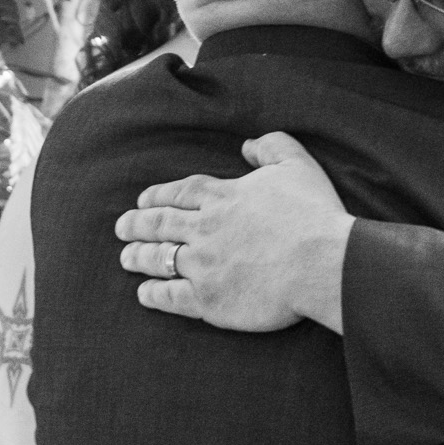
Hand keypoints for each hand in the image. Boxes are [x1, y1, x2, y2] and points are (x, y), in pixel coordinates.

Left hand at [114, 132, 352, 332]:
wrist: (322, 262)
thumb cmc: (314, 214)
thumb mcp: (297, 164)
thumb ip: (271, 146)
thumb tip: (247, 145)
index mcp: (222, 196)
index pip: (179, 193)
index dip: (157, 196)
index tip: (143, 200)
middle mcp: (204, 229)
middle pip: (159, 224)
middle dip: (136, 225)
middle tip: (121, 228)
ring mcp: (203, 265)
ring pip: (158, 258)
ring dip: (138, 257)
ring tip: (126, 258)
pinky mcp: (208, 299)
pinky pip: (170, 296)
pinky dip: (153, 294)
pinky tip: (145, 293)